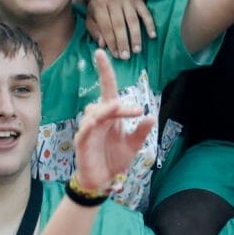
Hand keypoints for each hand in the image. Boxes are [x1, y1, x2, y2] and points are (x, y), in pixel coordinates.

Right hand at [71, 50, 155, 191]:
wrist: (103, 181)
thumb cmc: (115, 159)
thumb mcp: (133, 145)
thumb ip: (141, 131)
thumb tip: (151, 116)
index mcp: (111, 116)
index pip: (107, 89)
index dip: (104, 71)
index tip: (101, 53)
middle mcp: (99, 119)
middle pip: (105, 102)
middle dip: (119, 105)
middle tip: (135, 111)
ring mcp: (89, 129)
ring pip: (94, 112)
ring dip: (106, 111)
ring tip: (117, 112)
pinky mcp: (82, 142)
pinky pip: (85, 130)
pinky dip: (90, 125)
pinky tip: (96, 122)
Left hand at [85, 0, 156, 59]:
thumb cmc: (99, 6)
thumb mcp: (91, 16)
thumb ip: (94, 30)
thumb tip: (102, 44)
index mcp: (99, 5)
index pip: (106, 26)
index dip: (111, 42)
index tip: (116, 55)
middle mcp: (114, 0)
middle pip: (119, 24)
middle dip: (123, 41)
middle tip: (126, 57)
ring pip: (132, 19)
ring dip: (135, 36)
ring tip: (137, 50)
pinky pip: (145, 12)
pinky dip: (150, 24)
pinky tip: (152, 36)